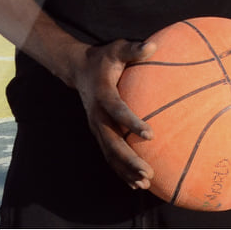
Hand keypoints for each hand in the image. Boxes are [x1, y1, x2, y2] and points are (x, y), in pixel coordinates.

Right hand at [68, 38, 157, 189]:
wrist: (77, 70)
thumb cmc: (104, 58)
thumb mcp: (117, 49)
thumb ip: (134, 49)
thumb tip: (153, 45)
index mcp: (103, 95)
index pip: (117, 111)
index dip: (132, 123)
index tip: (150, 135)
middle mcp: (96, 115)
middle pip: (112, 143)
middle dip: (129, 160)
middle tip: (148, 173)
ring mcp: (95, 127)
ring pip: (109, 154)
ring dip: (126, 171)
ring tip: (145, 184)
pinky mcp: (98, 133)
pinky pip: (109, 156)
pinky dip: (121, 171)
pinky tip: (136, 184)